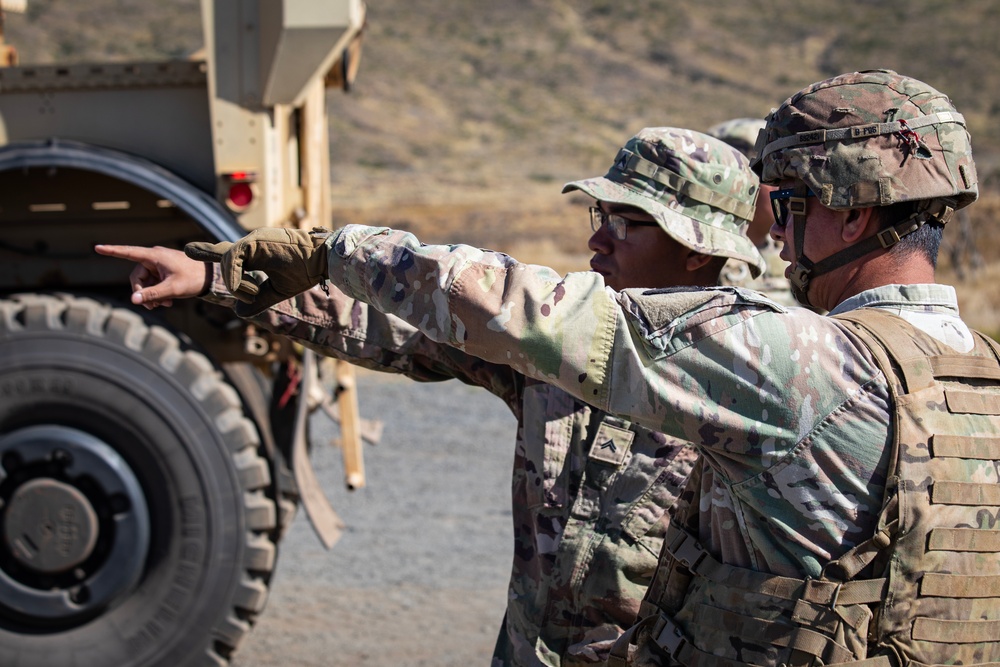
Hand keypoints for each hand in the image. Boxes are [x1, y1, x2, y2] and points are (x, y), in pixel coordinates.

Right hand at [94, 244, 212, 308]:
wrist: (212, 277)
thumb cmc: (194, 279)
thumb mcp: (173, 288)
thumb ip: (153, 294)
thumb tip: (134, 300)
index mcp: (155, 256)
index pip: (129, 252)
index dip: (112, 251)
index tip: (97, 247)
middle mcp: (155, 257)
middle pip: (137, 276)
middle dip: (142, 292)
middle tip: (152, 307)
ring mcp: (159, 264)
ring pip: (145, 282)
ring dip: (151, 295)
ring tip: (163, 305)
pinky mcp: (164, 271)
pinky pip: (153, 283)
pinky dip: (157, 293)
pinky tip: (166, 302)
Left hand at [184, 227, 329, 316]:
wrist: (322, 260)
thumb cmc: (306, 272)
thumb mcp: (278, 290)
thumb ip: (258, 300)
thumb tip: (238, 312)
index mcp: (258, 254)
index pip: (232, 255)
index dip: (214, 254)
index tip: (193, 252)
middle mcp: (253, 244)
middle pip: (224, 249)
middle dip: (206, 250)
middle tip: (187, 250)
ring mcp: (253, 240)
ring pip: (228, 258)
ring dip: (232, 281)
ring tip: (247, 294)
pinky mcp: (255, 240)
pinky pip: (233, 258)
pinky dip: (234, 276)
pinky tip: (243, 288)